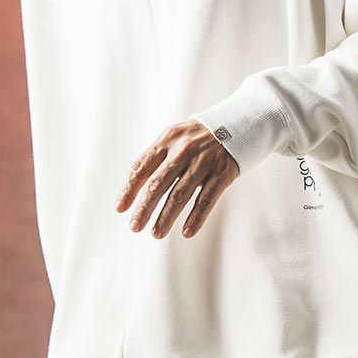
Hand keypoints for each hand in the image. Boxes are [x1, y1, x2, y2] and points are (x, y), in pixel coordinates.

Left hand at [116, 119, 238, 239]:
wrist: (238, 124)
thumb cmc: (199, 137)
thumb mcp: (175, 137)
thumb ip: (157, 158)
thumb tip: (134, 189)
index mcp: (166, 140)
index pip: (141, 167)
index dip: (129, 189)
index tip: (120, 208)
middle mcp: (183, 150)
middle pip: (158, 184)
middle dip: (144, 208)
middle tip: (135, 227)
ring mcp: (203, 162)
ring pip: (180, 194)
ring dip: (166, 217)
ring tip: (156, 233)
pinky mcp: (222, 173)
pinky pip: (206, 199)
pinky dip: (196, 217)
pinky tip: (187, 232)